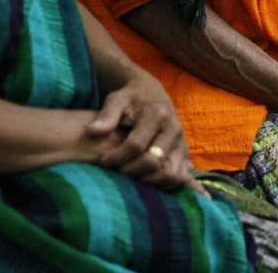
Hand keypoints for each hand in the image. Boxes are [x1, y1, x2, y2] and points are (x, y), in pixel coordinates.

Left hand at [87, 68, 201, 191]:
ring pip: (171, 173)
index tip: (104, 160)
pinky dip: (164, 184)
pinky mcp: (184, 153)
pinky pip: (180, 176)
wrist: (152, 93)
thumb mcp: (117, 98)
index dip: (117, 156)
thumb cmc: (131, 98)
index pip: (136, 145)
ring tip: (132, 177)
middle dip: (131, 170)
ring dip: (149, 181)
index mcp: (157, 114)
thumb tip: (93, 131)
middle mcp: (174, 129)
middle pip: (153, 161)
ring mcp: (182, 142)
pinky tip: (146, 181)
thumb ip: (107, 115)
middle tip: (116, 170)